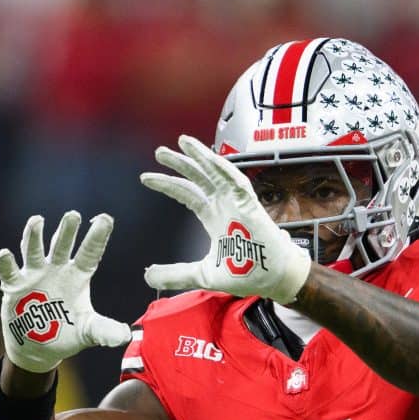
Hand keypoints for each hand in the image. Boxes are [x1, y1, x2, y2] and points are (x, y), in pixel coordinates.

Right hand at [0, 211, 130, 373]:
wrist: (39, 349)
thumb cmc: (67, 334)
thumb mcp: (88, 331)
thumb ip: (105, 330)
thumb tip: (125, 336)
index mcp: (77, 276)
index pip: (89, 252)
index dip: (97, 236)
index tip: (106, 218)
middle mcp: (56, 270)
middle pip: (61, 245)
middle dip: (67, 230)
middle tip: (73, 216)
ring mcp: (35, 275)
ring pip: (34, 250)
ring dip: (34, 236)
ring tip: (37, 220)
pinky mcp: (15, 287)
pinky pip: (10, 272)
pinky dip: (6, 262)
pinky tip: (5, 253)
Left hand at [140, 135, 311, 303]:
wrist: (272, 278)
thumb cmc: (246, 273)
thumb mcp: (202, 275)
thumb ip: (176, 274)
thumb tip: (148, 276)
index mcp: (213, 217)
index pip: (187, 193)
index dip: (168, 184)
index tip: (146, 178)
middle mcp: (223, 205)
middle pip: (198, 177)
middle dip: (179, 163)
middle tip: (159, 152)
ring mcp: (237, 202)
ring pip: (216, 172)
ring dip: (200, 156)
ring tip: (182, 141)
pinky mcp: (250, 204)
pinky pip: (236, 181)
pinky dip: (223, 169)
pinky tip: (209, 158)